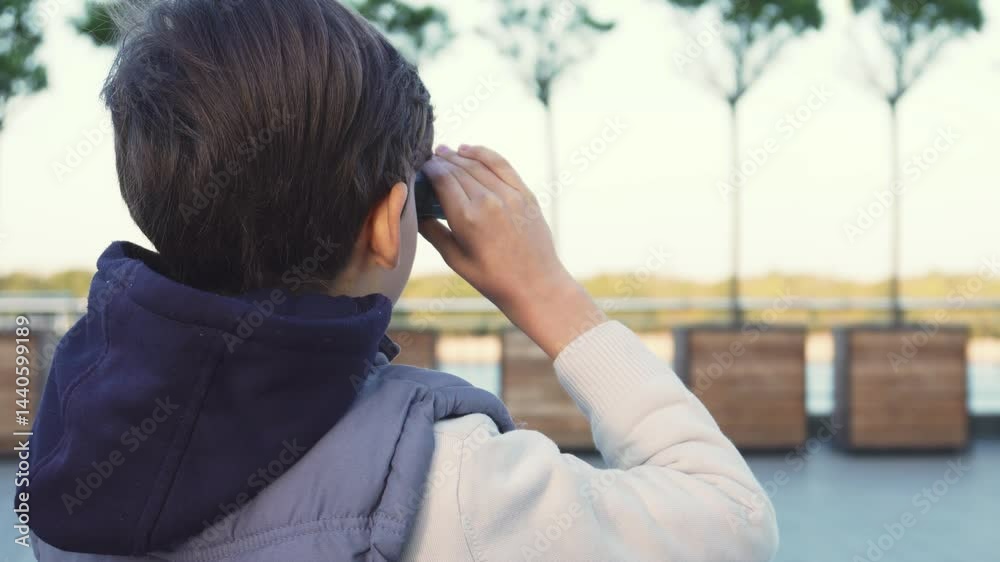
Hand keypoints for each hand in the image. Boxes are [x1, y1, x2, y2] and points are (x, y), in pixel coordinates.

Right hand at [419, 144, 605, 357]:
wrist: (536, 285)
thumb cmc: (493, 279)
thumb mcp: (456, 260)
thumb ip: (433, 233)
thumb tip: (414, 213)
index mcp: (467, 218)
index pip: (442, 179)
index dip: (428, 169)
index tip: (420, 167)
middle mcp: (487, 201)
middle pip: (458, 169)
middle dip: (441, 161)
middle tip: (429, 158)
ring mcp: (509, 195)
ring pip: (478, 164)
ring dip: (459, 155)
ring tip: (446, 152)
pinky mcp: (525, 194)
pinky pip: (501, 164)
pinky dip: (484, 154)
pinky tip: (470, 149)